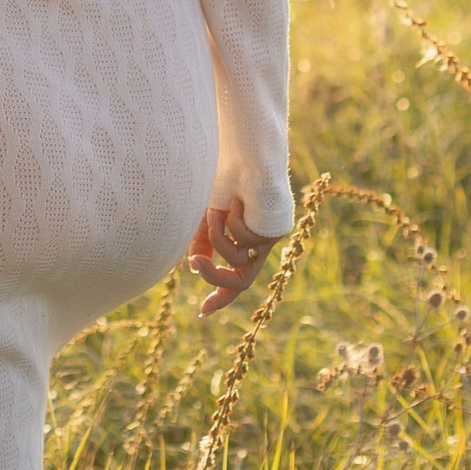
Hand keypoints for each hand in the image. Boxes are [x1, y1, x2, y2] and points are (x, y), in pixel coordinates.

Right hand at [189, 194, 276, 319]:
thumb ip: (203, 243)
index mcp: (242, 243)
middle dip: (215, 276)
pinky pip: (246, 242)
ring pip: (238, 260)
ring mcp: (268, 240)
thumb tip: (196, 267)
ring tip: (217, 210)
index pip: (235, 278)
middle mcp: (257, 246)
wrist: (242, 158)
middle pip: (241, 281)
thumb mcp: (207, 218)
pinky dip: (233, 223)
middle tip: (195, 262)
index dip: (220, 296)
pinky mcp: (275, 232)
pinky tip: (239, 201)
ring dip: (218, 237)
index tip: (203, 312)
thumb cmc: (224, 182)